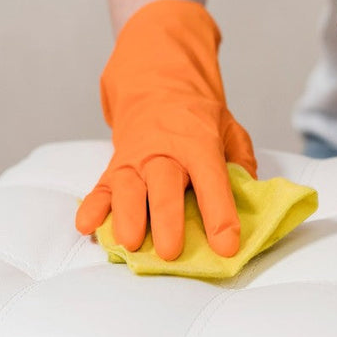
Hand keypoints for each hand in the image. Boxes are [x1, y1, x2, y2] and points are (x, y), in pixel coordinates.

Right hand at [75, 0, 256, 259]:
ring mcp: (135, 160)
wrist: (157, 85)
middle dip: (167, 220)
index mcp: (198, 143)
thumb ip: (241, 161)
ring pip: (128, 188)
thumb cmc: (196, 117)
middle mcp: (164, 152)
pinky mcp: (114, 167)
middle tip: (170, 251)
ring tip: (130, 243)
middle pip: (165, 187)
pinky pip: (100, 188)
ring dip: (127, 216)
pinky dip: (91, 207)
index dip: (221, 214)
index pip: (212, 181)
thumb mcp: (229, 129)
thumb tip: (250, 193)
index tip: (227, 245)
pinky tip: (86, 226)